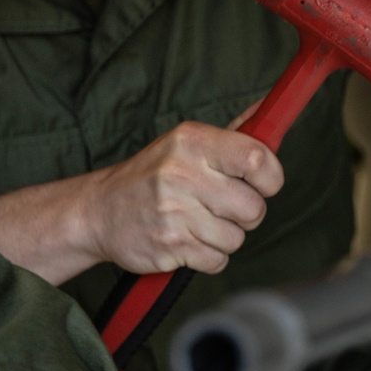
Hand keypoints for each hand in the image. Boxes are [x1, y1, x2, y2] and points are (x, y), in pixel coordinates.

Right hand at [80, 120, 283, 274]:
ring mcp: (173, 213)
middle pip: (253, 207)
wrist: (99, 211)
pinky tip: (190, 239)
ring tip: (200, 221)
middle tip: (224, 206)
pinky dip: (210, 256)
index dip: (272, 177)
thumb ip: (235, 132)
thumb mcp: (188, 142)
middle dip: (247, 213)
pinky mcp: (168, 246)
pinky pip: (218, 261)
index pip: (256, 159)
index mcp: (193, 141)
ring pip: (237, 238)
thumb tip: (271, 110)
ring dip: (226, 236)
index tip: (265, 183)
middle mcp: (182, 174)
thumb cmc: (156, 174)